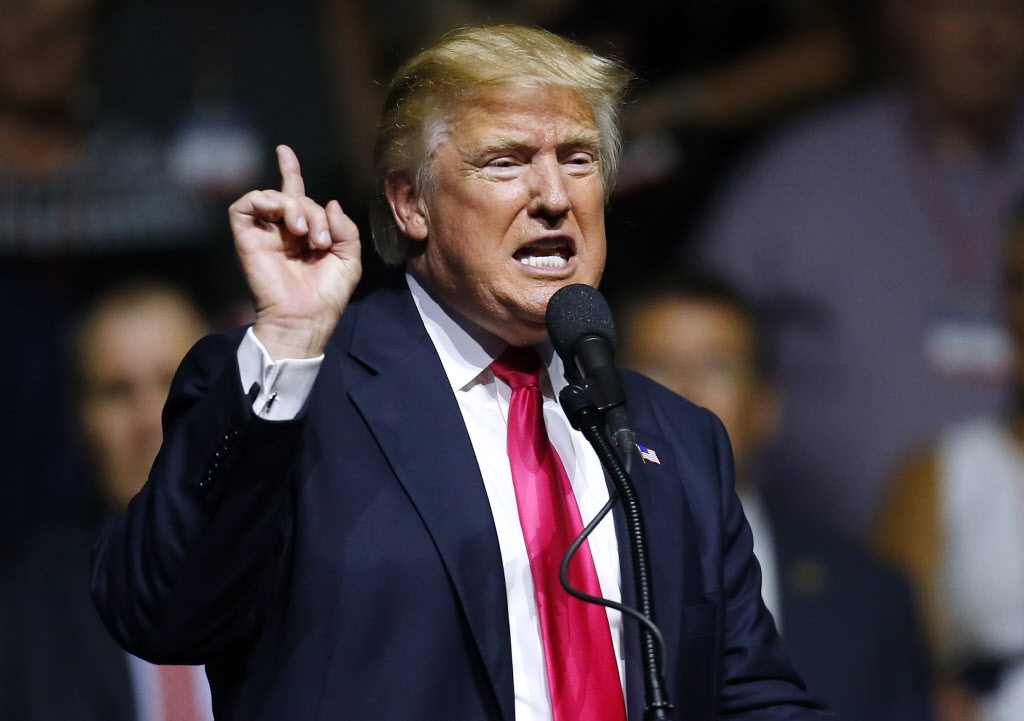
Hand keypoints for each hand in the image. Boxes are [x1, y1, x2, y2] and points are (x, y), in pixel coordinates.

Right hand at [229, 145, 361, 358]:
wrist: (306, 319)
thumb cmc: (327, 296)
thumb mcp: (349, 259)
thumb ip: (346, 229)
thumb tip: (330, 204)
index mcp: (305, 234)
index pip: (296, 195)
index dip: (289, 170)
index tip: (283, 150)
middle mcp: (283, 231)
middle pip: (296, 197)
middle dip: (314, 212)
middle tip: (321, 241)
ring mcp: (264, 234)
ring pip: (274, 198)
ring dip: (294, 207)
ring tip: (304, 233)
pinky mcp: (247, 239)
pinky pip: (245, 205)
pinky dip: (263, 200)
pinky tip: (280, 214)